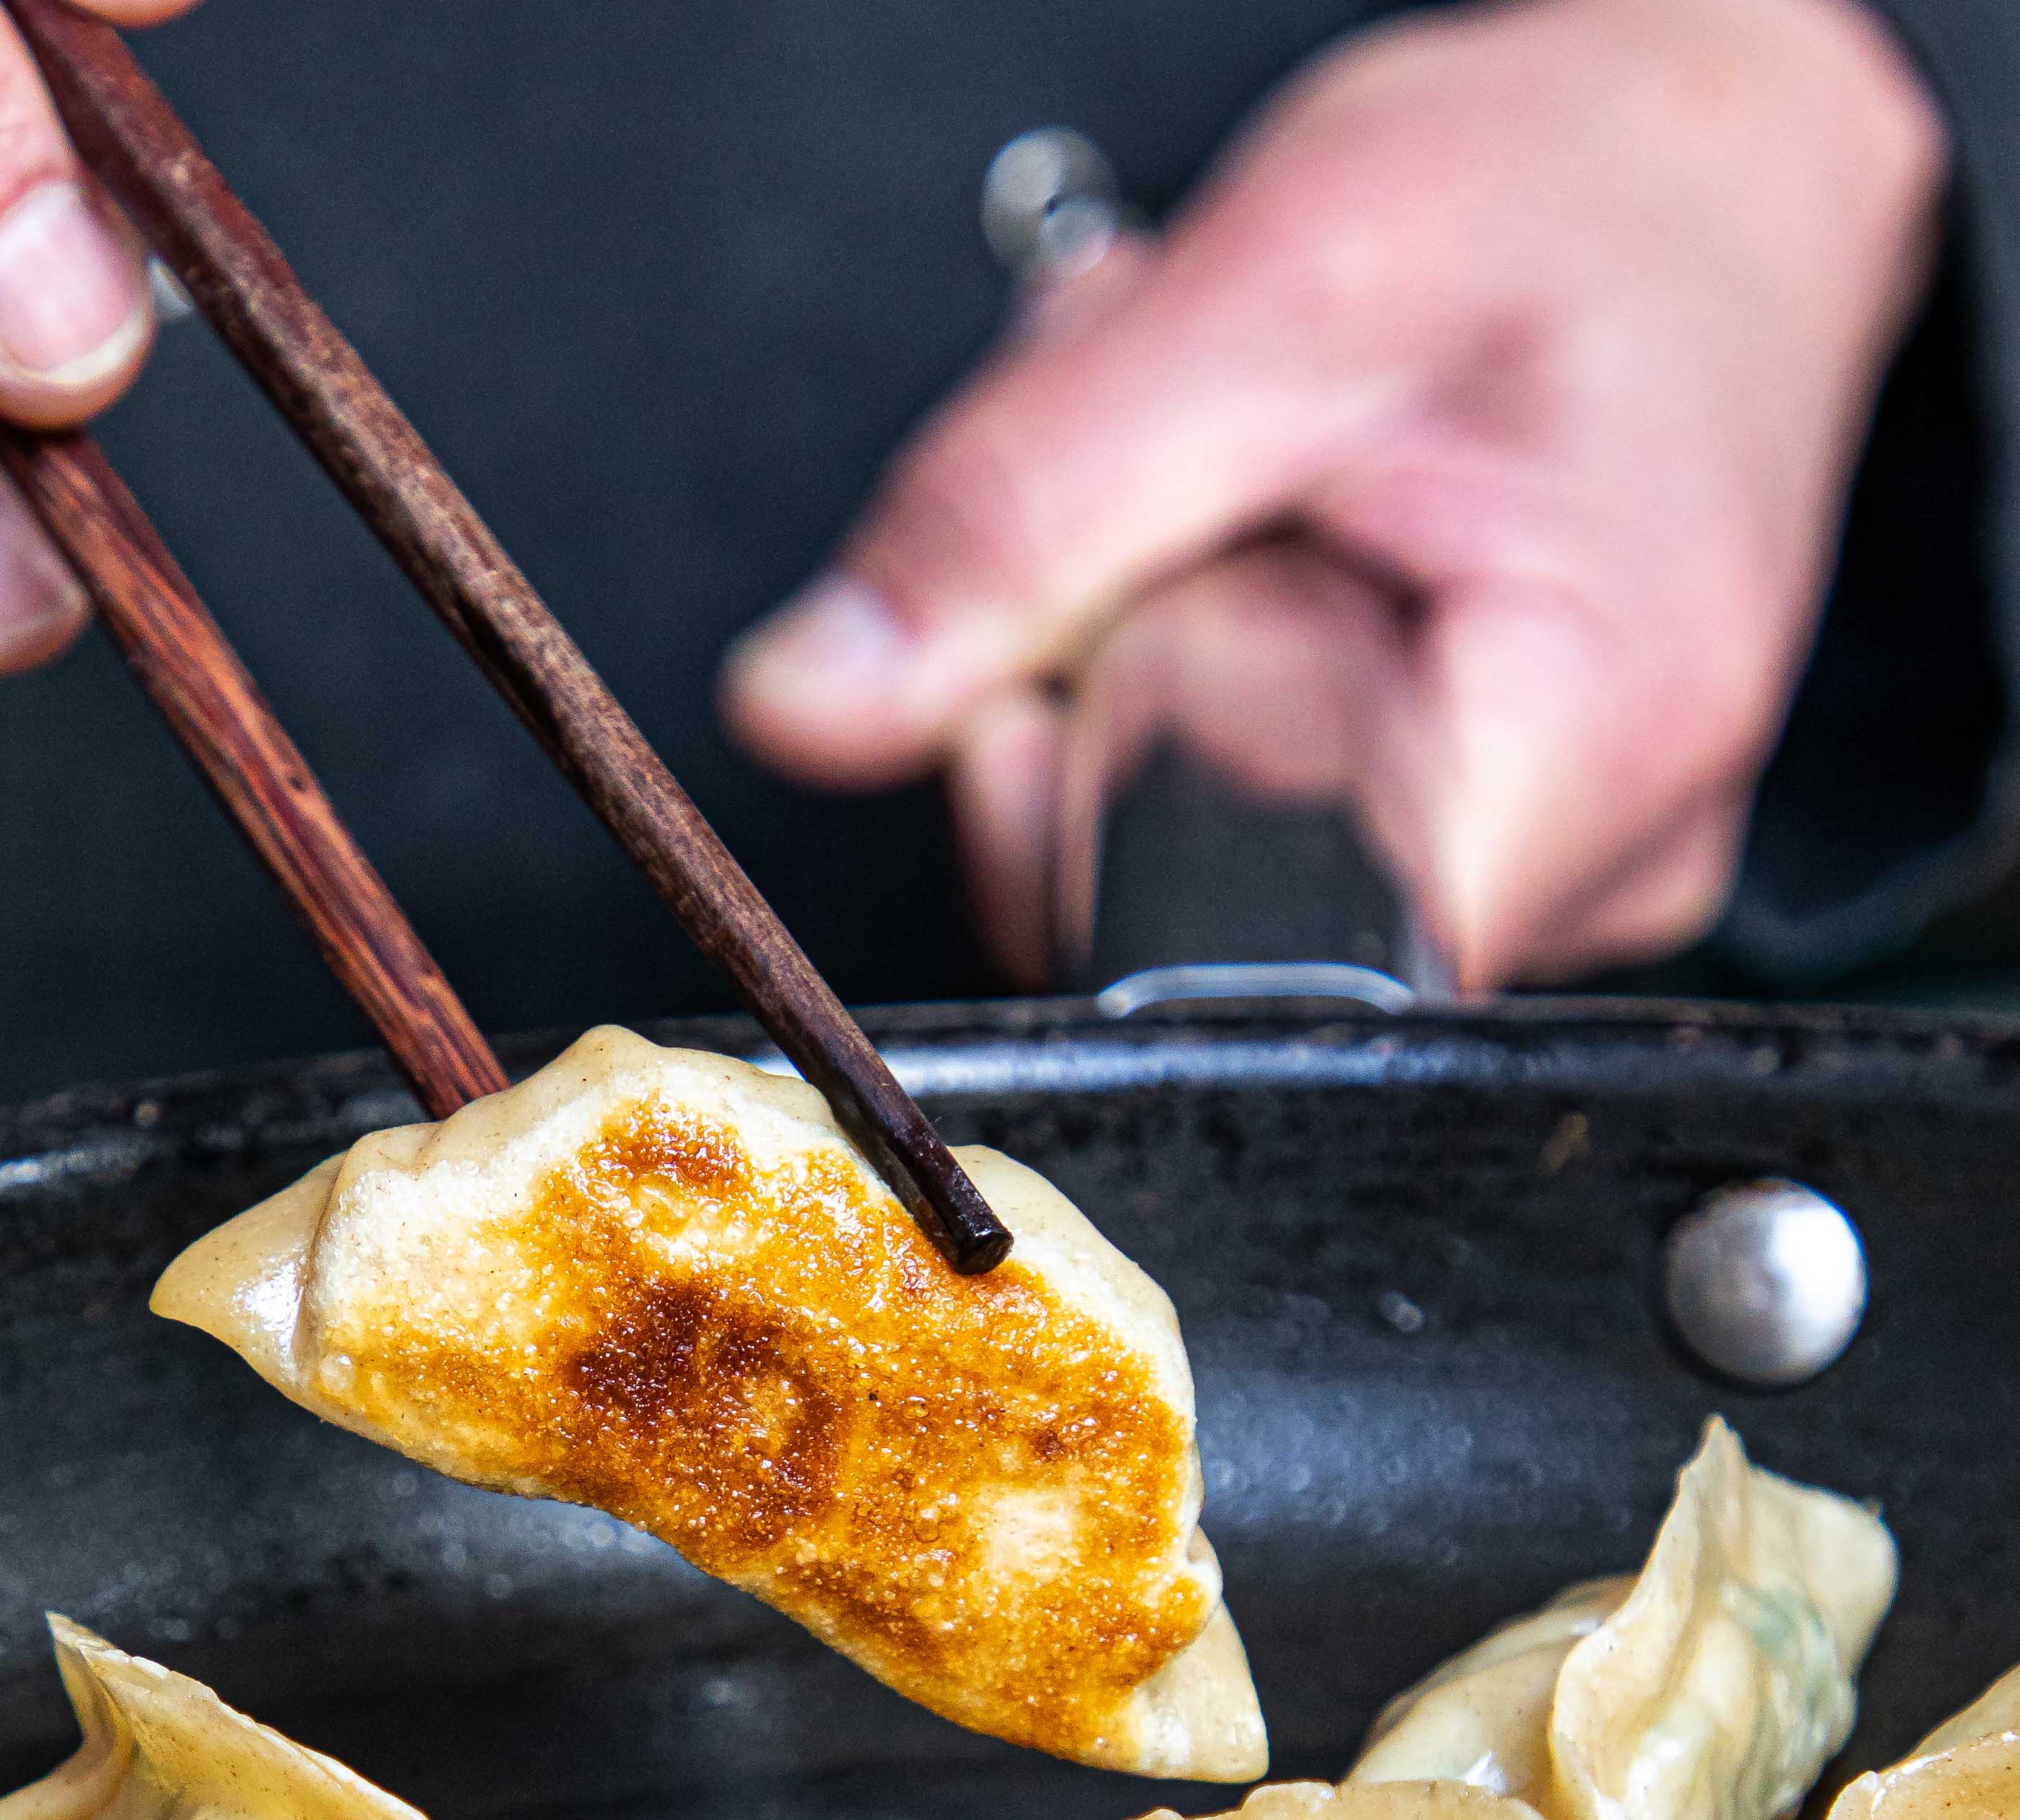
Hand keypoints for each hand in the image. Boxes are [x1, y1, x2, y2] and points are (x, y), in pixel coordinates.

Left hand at [722, 0, 1946, 986]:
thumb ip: (1016, 520)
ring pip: (1203, 872)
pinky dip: (1223, 681)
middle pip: (1191, 914)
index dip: (1097, 787)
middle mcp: (1589, 864)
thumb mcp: (1266, 294)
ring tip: (1253, 494)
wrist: (1718, 173)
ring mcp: (1549, 878)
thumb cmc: (1575, 198)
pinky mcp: (1499, 854)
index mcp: (1575, 738)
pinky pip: (1265, 834)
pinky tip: (1283, 556)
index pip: (1222, 937)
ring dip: (1160, 661)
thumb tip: (810, 704)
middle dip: (1118, 686)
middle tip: (1192, 500)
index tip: (1117, 616)